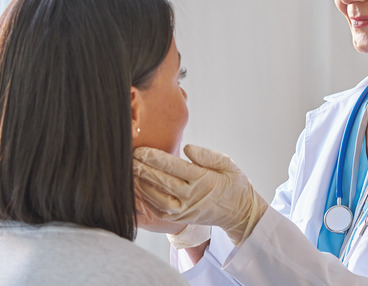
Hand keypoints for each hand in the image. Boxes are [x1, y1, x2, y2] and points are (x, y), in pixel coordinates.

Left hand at [133, 144, 266, 245]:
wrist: (239, 213)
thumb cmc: (233, 184)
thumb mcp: (229, 164)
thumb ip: (208, 155)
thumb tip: (187, 148)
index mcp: (203, 180)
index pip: (173, 167)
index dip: (154, 157)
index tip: (141, 149)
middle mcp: (192, 196)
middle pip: (161, 181)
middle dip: (142, 168)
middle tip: (127, 157)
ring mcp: (184, 210)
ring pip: (156, 197)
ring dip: (140, 184)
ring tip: (129, 172)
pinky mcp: (180, 219)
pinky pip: (158, 209)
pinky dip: (145, 198)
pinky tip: (137, 187)